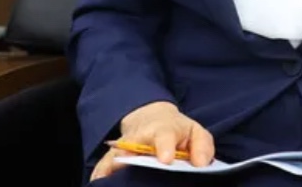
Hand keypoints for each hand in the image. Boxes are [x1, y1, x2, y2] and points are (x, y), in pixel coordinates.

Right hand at [91, 101, 214, 180]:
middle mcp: (140, 138)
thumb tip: (202, 164)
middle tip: (133, 174)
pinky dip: (100, 174)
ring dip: (113, 170)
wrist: (153, 120)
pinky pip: (103, 166)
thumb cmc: (177, 130)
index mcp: (163, 129)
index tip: (165, 159)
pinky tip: (99, 183)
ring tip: (111, 183)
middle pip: (133, 148)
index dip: (164, 147)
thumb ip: (202, 146)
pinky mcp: (113, 157)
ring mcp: (124, 147)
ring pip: (114, 158)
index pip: (164, 135)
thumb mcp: (195, 131)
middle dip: (134, 161)